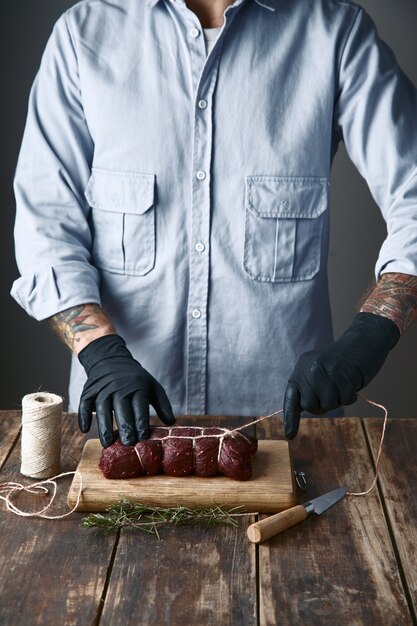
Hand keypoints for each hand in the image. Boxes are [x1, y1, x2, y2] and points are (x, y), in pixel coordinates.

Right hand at [78, 334, 174, 446]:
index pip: (139, 406)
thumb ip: (163, 405)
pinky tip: (85, 430)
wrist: (111, 360)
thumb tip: (172, 423)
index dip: (141, 422)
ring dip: (104, 426)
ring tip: (107, 444)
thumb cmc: (135, 379)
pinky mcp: (88, 391)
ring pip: (102, 408)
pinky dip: (83, 416)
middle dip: (125, 427)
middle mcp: (119, 387)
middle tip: (127, 444)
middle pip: (121, 408)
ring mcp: (102, 388)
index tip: (143, 438)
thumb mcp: (152, 387)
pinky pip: (84, 404)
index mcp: (137, 386)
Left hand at [283, 313, 399, 438]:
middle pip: (312, 406)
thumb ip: (308, 386)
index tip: (289, 435)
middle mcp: (311, 370)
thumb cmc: (340, 360)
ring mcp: (327, 372)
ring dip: (338, 399)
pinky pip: (346, 400)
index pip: (292, 397)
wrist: (363, 341)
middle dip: (323, 404)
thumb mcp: (318, 368)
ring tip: (343, 382)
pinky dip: (351, 395)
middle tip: (333, 389)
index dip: (291, 418)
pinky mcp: (344, 375)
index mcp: (302, 369)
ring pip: (329, 404)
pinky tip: (352, 380)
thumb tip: (301, 408)